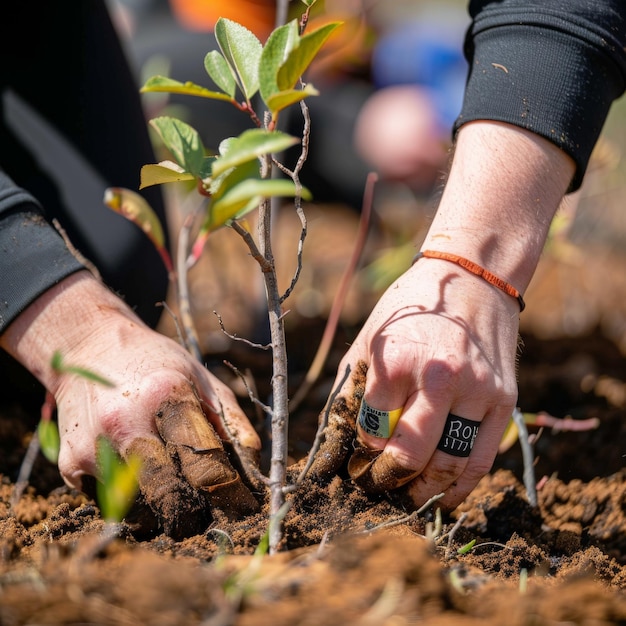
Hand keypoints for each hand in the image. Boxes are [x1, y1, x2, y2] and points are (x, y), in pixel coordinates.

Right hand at [2, 272, 260, 536]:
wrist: (87, 350)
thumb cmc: (156, 365)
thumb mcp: (202, 379)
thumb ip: (233, 423)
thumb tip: (256, 471)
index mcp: (167, 396)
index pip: (206, 464)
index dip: (230, 492)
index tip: (244, 506)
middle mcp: (125, 424)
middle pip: (169, 497)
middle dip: (196, 514)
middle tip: (208, 511)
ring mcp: (93, 448)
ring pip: (138, 511)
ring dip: (161, 512)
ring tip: (173, 493)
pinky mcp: (69, 465)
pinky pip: (109, 505)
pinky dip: (131, 502)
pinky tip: (137, 476)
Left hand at [311, 121, 574, 509]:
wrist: (473, 278)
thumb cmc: (412, 308)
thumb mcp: (370, 340)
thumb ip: (352, 391)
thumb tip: (334, 444)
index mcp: (397, 360)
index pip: (371, 430)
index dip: (360, 455)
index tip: (356, 463)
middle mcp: (439, 377)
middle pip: (408, 455)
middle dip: (386, 481)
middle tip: (375, 487)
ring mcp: (476, 390)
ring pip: (449, 465)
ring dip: (424, 492)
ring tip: (407, 497)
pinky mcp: (503, 401)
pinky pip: (482, 459)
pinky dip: (461, 486)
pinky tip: (443, 495)